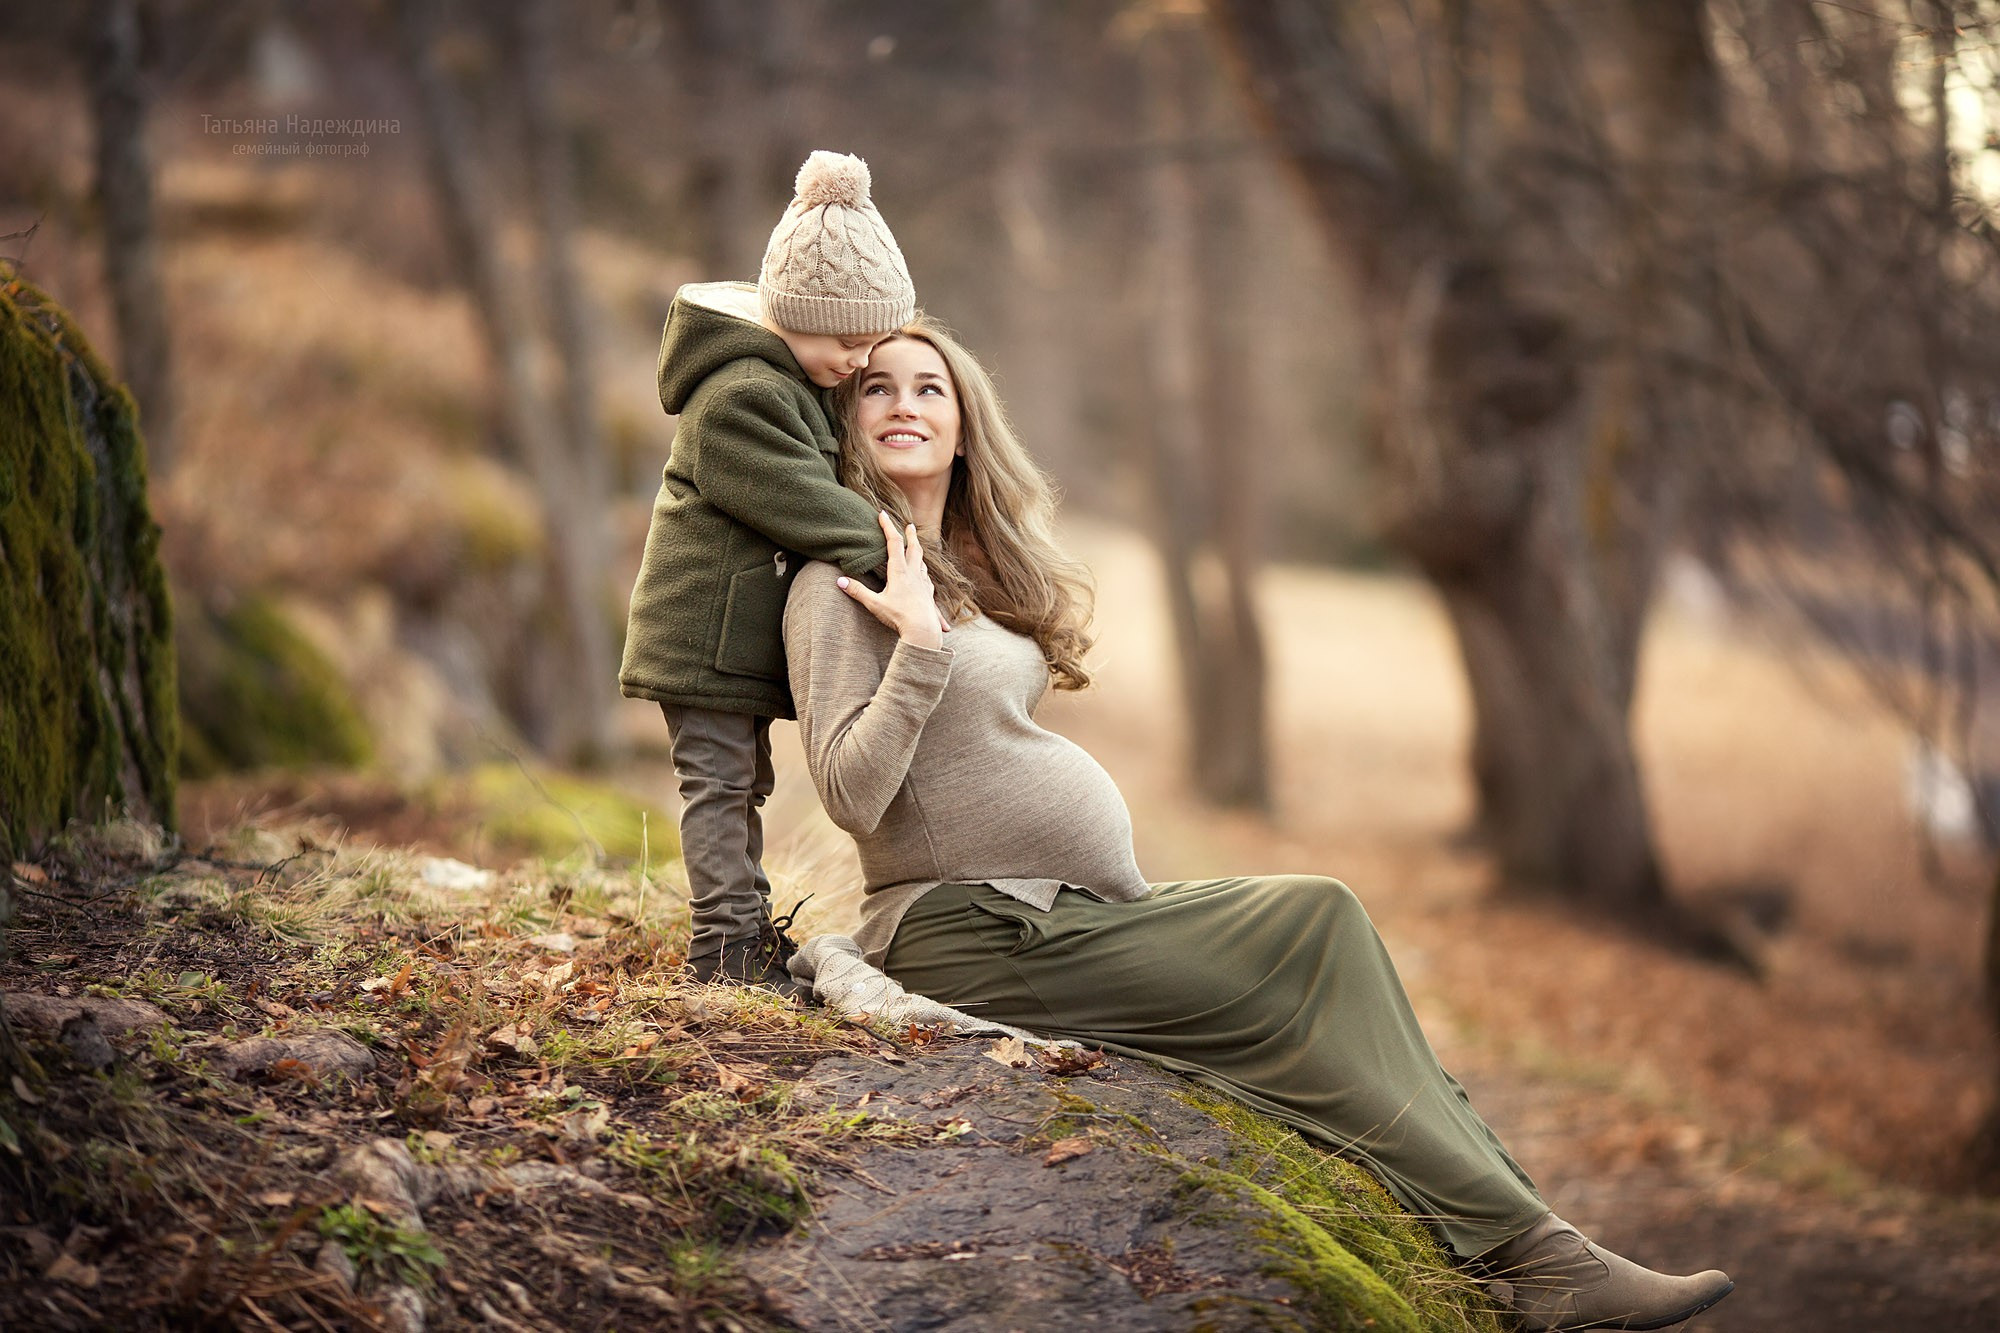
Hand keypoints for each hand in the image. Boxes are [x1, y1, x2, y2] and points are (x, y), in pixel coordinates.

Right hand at [838, 512, 945, 649]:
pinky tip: (923, 576)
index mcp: (899, 571)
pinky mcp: (929, 594)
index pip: (893, 542)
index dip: (887, 526)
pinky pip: (927, 578)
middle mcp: (913, 573)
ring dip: (918, 551)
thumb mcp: (875, 604)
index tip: (882, 514)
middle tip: (909, 525)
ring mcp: (923, 583)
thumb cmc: (899, 617)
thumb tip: (839, 581)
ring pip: (922, 562)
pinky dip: (923, 572)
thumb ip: (858, 592)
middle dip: (910, 535)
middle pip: (913, 548)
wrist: (923, 631)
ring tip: (916, 547)